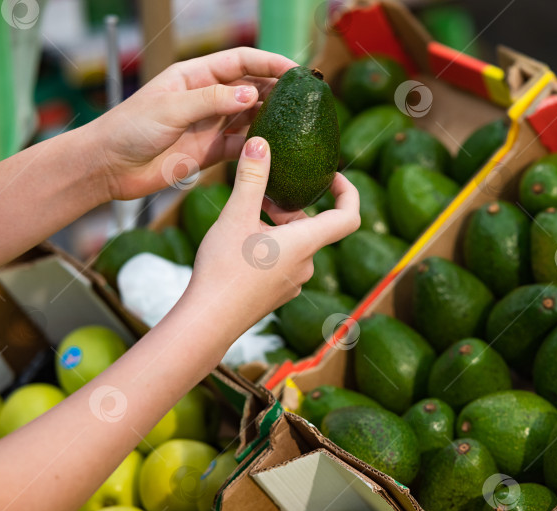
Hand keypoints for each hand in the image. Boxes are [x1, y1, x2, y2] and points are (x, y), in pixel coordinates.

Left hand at [91, 47, 297, 200]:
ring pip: (250, 116)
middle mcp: (206, 97)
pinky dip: (259, 146)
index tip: (296, 73)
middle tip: (305, 99)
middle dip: (278, 90)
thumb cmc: (129, 129)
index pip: (240, 62)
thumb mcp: (169, 109)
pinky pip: (242, 145)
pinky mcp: (211, 151)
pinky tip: (277, 149)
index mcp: (194, 76)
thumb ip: (210, 100)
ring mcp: (210, 124)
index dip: (269, 63)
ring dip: (272, 118)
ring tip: (298, 123)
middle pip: (250, 87)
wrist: (109, 167)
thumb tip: (251, 94)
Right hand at [181, 137, 360, 343]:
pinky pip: (283, 261)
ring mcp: (293, 282)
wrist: (207, 321)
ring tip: (244, 216)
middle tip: (262, 193)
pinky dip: (269, 245)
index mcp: (305, 243)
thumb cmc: (224, 269)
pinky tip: (239, 244)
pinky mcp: (278, 294)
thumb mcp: (236, 216)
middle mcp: (307, 264)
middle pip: (314, 226)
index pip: (348, 216)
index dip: (347, 191)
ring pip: (295, 243)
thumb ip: (252, 178)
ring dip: (276, 225)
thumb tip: (261, 142)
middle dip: (291, 206)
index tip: (331, 177)